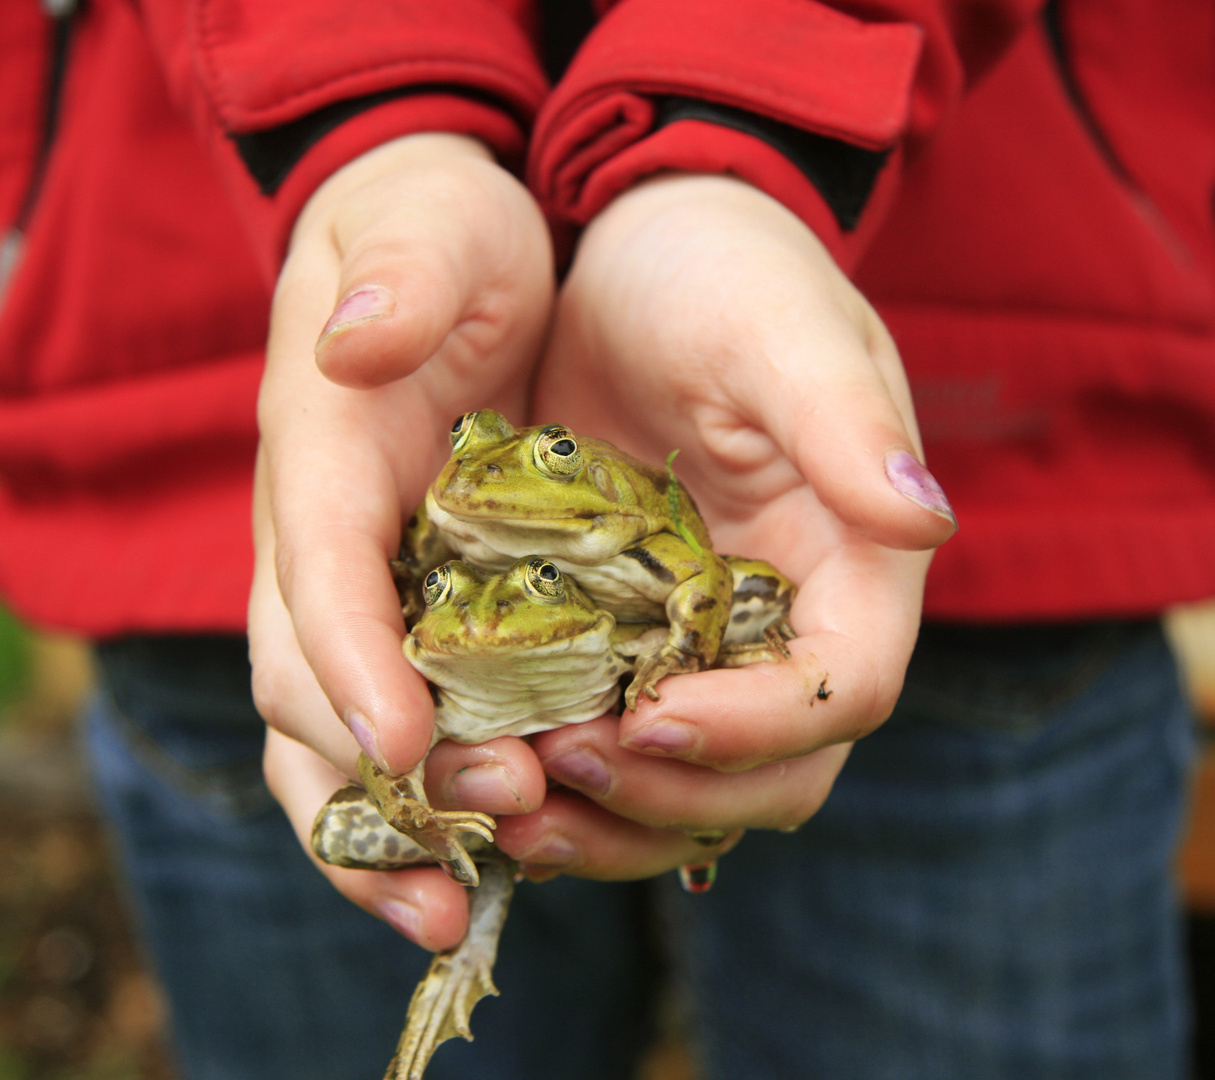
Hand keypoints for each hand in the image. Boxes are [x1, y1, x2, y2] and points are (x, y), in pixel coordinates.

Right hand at [249, 133, 554, 946]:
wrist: (443, 252)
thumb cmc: (443, 234)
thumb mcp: (433, 224)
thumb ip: (399, 272)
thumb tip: (359, 337)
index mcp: (318, 455)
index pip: (316, 576)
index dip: (351, 663)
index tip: (410, 743)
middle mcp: (322, 543)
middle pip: (306, 689)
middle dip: (384, 776)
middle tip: (487, 831)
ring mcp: (361, 591)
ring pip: (332, 738)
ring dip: (389, 834)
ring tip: (460, 912)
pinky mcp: (409, 615)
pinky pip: (397, 731)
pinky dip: (428, 807)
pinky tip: (498, 862)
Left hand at [506, 173, 955, 874]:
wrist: (643, 259)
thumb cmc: (726, 275)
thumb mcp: (780, 329)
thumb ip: (846, 420)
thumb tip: (921, 517)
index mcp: (857, 562)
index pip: (842, 688)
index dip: (758, 727)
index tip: (651, 714)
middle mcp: (790, 623)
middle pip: (770, 772)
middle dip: (672, 794)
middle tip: (559, 772)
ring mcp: (709, 641)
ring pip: (689, 783)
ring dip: (611, 814)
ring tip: (514, 806)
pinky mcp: (630, 636)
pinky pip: (612, 736)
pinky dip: (564, 774)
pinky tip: (492, 763)